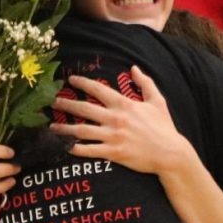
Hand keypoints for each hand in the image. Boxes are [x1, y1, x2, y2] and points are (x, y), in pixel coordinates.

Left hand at [49, 67, 191, 175]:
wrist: (170, 154)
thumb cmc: (164, 128)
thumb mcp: (157, 101)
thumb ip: (145, 83)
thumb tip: (134, 68)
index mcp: (125, 104)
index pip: (98, 89)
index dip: (82, 83)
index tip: (71, 80)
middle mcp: (116, 118)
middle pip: (84, 108)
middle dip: (66, 104)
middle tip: (52, 102)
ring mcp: (113, 137)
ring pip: (82, 130)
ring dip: (65, 128)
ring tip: (52, 127)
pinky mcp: (113, 153)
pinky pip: (89, 150)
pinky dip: (76, 149)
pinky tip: (65, 147)